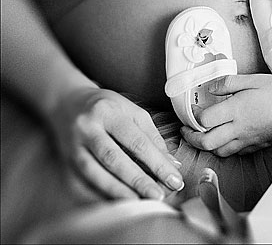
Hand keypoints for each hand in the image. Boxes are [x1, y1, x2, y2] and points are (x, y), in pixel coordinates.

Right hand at [48, 86, 184, 199]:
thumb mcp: (133, 113)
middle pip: (114, 159)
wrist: (67, 102)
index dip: (157, 163)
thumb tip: (171, 164)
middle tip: (158, 196)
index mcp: (109, 112)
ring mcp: (73, 145)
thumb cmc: (108, 108)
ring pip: (94, 173)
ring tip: (138, 202)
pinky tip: (115, 202)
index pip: (137, 142)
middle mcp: (88, 128)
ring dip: (117, 191)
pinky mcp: (64, 160)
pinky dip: (98, 194)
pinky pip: (81, 182)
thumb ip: (152, 137)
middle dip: (138, 180)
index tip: (174, 180)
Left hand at [180, 74, 271, 155]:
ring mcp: (248, 139)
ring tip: (205, 136)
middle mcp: (239, 128)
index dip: (194, 117)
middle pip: (206, 142)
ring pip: (219, 151)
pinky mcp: (257, 145)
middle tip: (188, 130)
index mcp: (236, 109)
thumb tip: (212, 87)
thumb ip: (230, 82)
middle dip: (192, 138)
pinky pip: (235, 152)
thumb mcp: (254, 79)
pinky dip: (225, 148)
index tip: (193, 111)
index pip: (204, 120)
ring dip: (207, 146)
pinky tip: (227, 139)